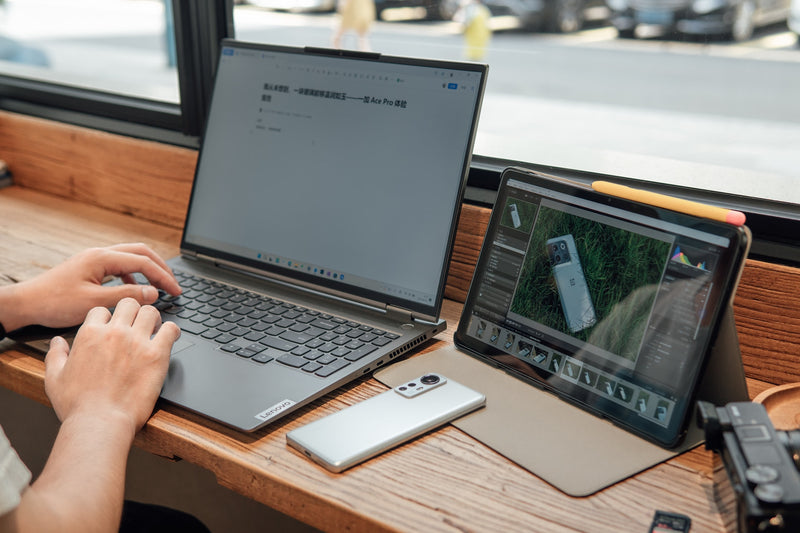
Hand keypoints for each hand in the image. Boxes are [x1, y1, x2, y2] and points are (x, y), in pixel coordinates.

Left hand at [1, 243, 180, 330]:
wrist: (26, 303)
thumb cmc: (54, 302)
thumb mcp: (94, 303)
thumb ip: (127, 296)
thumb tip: (153, 293)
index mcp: (101, 258)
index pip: (143, 262)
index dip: (163, 277)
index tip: (176, 290)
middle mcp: (99, 254)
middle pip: (141, 252)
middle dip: (160, 267)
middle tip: (173, 285)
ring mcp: (94, 260)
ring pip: (130, 258)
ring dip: (148, 270)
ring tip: (159, 287)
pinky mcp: (89, 268)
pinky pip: (119, 266)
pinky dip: (134, 276)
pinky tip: (135, 291)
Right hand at [44, 298, 180, 435]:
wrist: (100, 423)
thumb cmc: (78, 406)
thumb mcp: (54, 379)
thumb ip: (55, 355)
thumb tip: (57, 342)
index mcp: (89, 334)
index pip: (102, 310)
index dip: (108, 318)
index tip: (113, 328)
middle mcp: (114, 333)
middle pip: (128, 304)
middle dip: (132, 311)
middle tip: (137, 324)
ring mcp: (137, 342)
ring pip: (150, 312)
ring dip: (153, 318)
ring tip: (154, 329)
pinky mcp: (157, 355)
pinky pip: (170, 329)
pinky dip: (172, 330)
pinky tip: (170, 337)